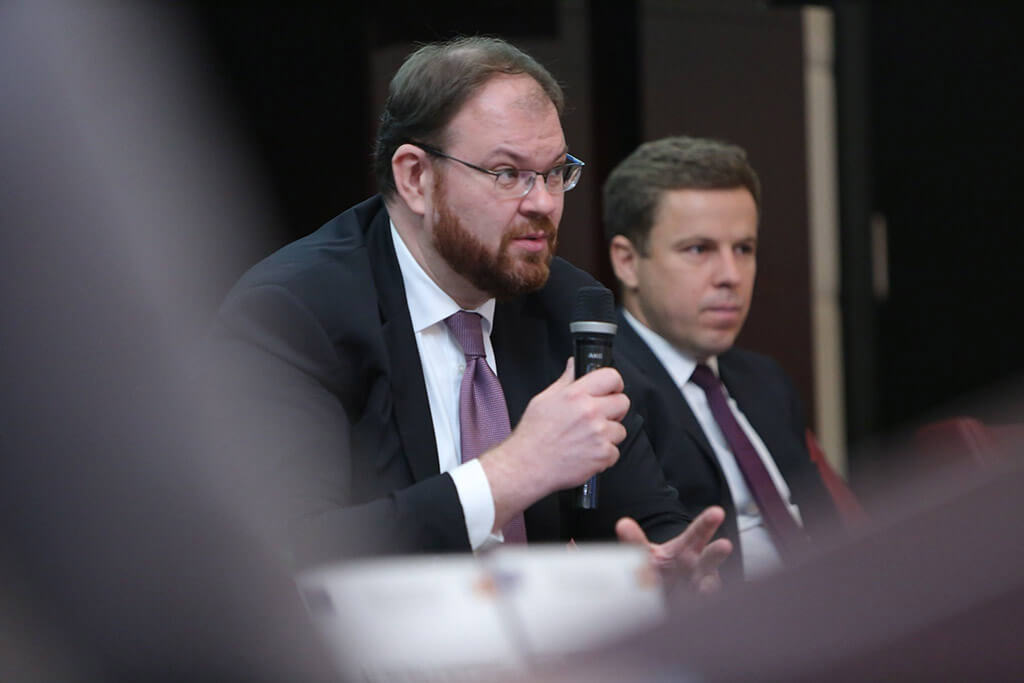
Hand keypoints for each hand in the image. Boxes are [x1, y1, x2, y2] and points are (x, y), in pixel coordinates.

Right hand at [481, 358, 629, 529]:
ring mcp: (599, 434)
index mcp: (576, 395)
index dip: (614, 384)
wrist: (527, 466)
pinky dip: (604, 455)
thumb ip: (565, 381)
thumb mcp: (544, 399)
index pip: (611, 377)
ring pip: (620, 429)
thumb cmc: (532, 436)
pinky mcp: (603, 455)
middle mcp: (590, 412)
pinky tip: (587, 453)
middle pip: (623, 402)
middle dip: (614, 410)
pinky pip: (615, 452)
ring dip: (608, 435)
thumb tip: (574, 365)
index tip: (610, 391)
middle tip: (599, 417)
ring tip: (587, 439)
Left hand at [616, 506, 732, 594]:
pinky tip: (694, 603)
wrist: (657, 602)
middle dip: (716, 553)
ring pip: (707, 585)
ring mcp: (697, 588)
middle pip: (708, 559)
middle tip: (724, 545)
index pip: (697, 533)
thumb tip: (623, 524)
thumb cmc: (659, 573)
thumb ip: (636, 541)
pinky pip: (697, 604)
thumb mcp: (646, 555)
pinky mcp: (693, 606)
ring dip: (707, 586)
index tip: (717, 512)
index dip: (707, 523)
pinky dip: (695, 604)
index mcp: (686, 549)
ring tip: (706, 587)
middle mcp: (696, 567)